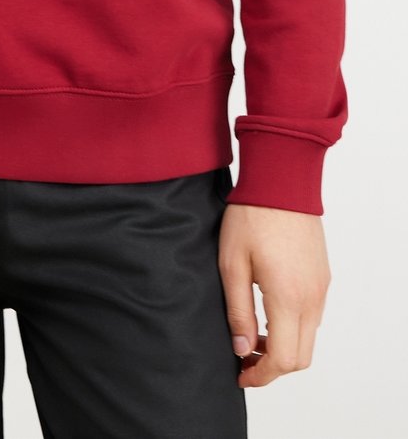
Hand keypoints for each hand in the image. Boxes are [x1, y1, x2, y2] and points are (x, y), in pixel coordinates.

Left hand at [218, 203, 330, 387]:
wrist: (281, 181)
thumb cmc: (251, 217)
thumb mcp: (232, 264)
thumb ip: (238, 311)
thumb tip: (242, 349)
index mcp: (288, 297)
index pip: (284, 360)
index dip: (260, 375)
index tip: (240, 373)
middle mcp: (312, 298)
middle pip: (301, 357)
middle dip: (273, 366)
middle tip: (244, 356)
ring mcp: (321, 287)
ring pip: (309, 338)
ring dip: (284, 346)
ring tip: (252, 333)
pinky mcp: (322, 276)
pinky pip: (313, 316)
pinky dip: (294, 327)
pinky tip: (268, 310)